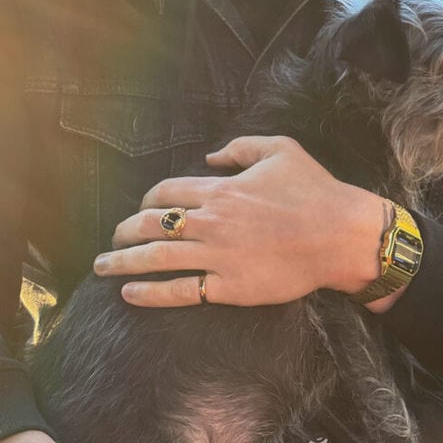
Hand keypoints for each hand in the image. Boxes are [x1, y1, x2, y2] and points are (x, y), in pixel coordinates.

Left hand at [94, 135, 385, 307]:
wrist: (339, 234)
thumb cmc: (314, 190)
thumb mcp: (280, 149)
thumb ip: (240, 148)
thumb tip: (210, 159)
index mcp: (221, 190)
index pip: (166, 192)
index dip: (147, 199)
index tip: (141, 208)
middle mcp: (212, 222)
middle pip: (152, 224)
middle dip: (124, 232)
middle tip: (111, 241)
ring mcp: (217, 256)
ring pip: (157, 259)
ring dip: (124, 262)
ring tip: (102, 266)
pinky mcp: (229, 288)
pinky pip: (182, 291)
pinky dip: (151, 293)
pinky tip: (130, 294)